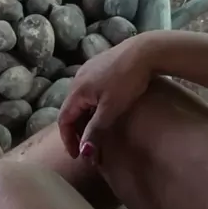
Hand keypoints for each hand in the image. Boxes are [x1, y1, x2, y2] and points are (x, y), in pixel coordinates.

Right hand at [58, 32, 160, 160]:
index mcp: (76, 90)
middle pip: (70, 110)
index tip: (77, 156)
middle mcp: (77, 79)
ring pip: (80, 100)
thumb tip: (84, 153)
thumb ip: (95, 130)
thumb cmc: (126, 81)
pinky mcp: (99, 66)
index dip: (68, 140)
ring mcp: (87, 70)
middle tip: (87, 147)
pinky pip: (89, 91)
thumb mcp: (111, 109)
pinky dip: (91, 106)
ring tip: (96, 132)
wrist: (144, 52)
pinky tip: (104, 110)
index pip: (63, 119)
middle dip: (76, 130)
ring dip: (84, 118)